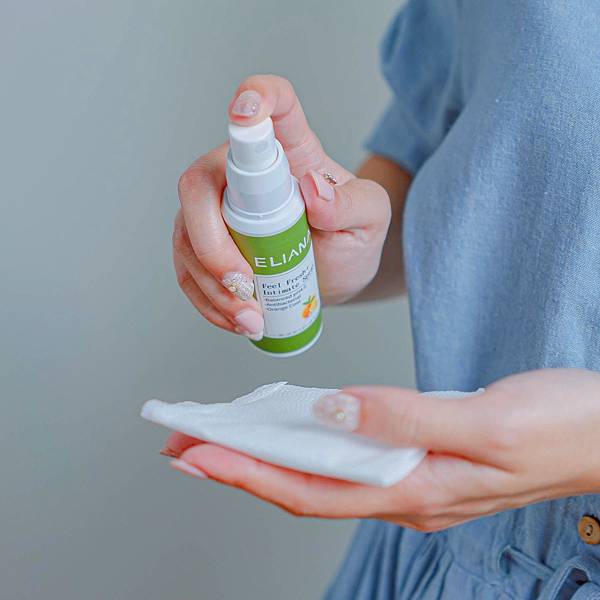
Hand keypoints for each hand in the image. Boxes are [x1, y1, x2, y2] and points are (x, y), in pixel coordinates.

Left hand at [163, 368, 599, 530]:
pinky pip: (351, 452)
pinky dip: (311, 440)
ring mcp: (414, 474)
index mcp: (416, 489)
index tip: (196, 453)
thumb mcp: (488, 423)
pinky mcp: (423, 452)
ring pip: (325, 470)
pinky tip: (296, 426)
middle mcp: (406, 490)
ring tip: (226, 434)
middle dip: (240, 465)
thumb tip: (333, 410)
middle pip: (305, 484)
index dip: (247, 473)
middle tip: (188, 443)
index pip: (309, 488)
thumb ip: (409, 420)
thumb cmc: (561, 427)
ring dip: (270, 453)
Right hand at [174, 74, 390, 339]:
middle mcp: (240, 173)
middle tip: (246, 287)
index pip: (271, 106)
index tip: (247, 110)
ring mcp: (216, 210)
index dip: (255, 98)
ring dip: (212, 285)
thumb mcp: (370, 220)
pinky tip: (238, 321)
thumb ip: (352, 204)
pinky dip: (208, 302)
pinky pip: (188, 272)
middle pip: (199, 184)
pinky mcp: (204, 246)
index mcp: (288, 149)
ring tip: (252, 319)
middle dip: (212, 243)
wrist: (335, 275)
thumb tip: (312, 190)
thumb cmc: (351, 237)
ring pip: (185, 236)